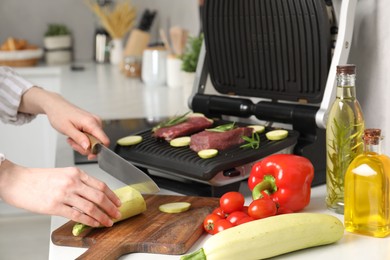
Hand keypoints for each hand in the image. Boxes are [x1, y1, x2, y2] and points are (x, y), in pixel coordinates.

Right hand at [0, 161, 120, 226]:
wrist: (19, 181)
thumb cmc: (40, 179)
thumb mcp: (63, 174)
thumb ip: (79, 182)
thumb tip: (95, 194)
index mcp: (76, 173)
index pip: (101, 185)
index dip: (112, 195)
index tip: (118, 202)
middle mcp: (72, 182)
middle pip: (99, 196)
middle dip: (111, 207)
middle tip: (117, 214)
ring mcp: (64, 194)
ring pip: (91, 207)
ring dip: (103, 216)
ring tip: (108, 222)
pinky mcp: (55, 206)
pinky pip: (77, 215)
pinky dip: (89, 221)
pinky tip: (95, 224)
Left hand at [46, 97, 108, 159]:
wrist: (56, 106)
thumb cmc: (59, 114)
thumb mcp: (67, 129)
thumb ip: (79, 138)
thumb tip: (88, 147)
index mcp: (91, 122)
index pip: (104, 140)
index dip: (97, 150)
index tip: (87, 154)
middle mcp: (96, 122)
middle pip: (98, 143)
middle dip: (85, 147)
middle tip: (73, 143)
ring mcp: (95, 122)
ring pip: (94, 141)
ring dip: (83, 144)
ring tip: (71, 138)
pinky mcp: (92, 124)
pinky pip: (91, 137)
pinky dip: (83, 140)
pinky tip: (74, 136)